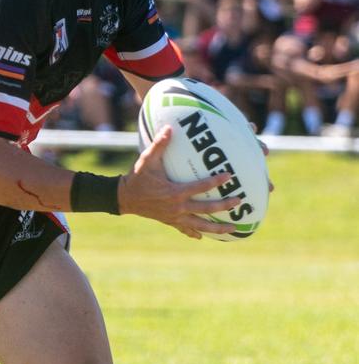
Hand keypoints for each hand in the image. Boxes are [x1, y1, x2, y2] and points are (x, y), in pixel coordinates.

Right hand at [119, 126, 241, 239]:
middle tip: (239, 201)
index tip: (229, 176)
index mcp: (175, 192)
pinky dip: (195, 233)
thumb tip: (169, 128)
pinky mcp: (170, 222)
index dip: (215, 182)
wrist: (125, 198)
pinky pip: (186, 230)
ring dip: (217, 228)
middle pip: (206, 209)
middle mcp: (178, 207)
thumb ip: (159, 145)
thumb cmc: (137, 178)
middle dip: (224, 206)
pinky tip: (203, 236)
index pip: (200, 187)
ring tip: (233, 229)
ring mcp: (175, 217)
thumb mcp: (147, 160)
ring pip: (200, 225)